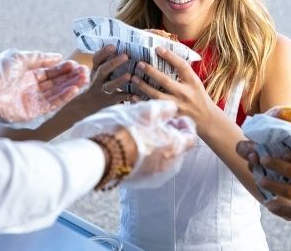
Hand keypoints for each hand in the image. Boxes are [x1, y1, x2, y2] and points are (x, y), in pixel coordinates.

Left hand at [0, 48, 88, 122]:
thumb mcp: (20, 57)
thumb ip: (40, 58)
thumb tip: (58, 56)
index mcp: (27, 76)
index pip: (50, 72)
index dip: (63, 69)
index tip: (77, 65)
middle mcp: (31, 88)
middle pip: (55, 83)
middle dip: (70, 77)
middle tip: (85, 72)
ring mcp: (32, 101)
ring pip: (56, 93)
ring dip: (71, 86)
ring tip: (84, 79)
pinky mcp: (32, 113)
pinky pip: (51, 104)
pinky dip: (63, 97)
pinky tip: (74, 89)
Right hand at [70, 100, 197, 188]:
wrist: (99, 156)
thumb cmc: (124, 130)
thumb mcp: (147, 110)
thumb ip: (165, 108)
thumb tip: (172, 109)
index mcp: (175, 147)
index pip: (191, 136)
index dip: (184, 124)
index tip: (174, 117)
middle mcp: (170, 165)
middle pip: (178, 148)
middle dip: (171, 134)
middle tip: (157, 123)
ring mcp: (156, 176)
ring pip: (164, 157)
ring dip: (159, 145)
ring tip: (143, 133)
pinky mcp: (141, 181)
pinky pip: (151, 166)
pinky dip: (147, 156)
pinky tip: (134, 146)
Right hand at [74, 45, 135, 112]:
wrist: (87, 106)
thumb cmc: (100, 83)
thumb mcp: (99, 72)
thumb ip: (108, 60)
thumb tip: (124, 45)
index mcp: (96, 69)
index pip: (96, 59)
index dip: (103, 52)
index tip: (113, 46)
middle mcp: (98, 79)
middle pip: (103, 70)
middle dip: (114, 63)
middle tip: (126, 56)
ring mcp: (103, 90)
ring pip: (110, 85)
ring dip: (119, 80)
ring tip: (129, 76)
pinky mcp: (110, 101)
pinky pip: (119, 98)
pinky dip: (127, 96)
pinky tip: (135, 93)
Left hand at [131, 47, 213, 126]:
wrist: (207, 119)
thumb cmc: (199, 98)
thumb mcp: (196, 83)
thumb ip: (185, 73)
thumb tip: (169, 57)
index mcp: (193, 82)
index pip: (181, 66)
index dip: (170, 56)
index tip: (158, 48)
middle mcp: (185, 93)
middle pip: (166, 81)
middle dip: (151, 71)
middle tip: (139, 64)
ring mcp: (178, 105)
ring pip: (157, 95)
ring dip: (143, 86)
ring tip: (133, 78)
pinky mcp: (171, 115)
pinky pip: (154, 108)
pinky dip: (142, 102)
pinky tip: (132, 96)